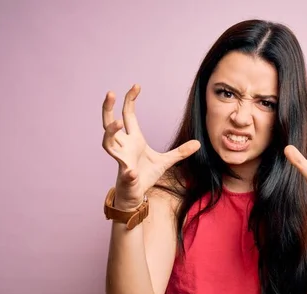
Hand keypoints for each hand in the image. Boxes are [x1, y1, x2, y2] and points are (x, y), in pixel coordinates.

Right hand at [101, 84, 199, 208]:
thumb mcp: (166, 161)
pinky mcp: (125, 176)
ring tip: (117, 122)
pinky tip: (132, 172)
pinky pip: (125, 172)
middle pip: (109, 123)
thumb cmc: (145, 174)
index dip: (129, 100)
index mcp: (133, 139)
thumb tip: (198, 143)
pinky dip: (129, 172)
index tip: (135, 85)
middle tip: (110, 93)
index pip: (128, 114)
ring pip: (108, 143)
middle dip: (108, 108)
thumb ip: (180, 152)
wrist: (135, 194)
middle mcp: (123, 146)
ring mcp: (122, 160)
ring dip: (110, 132)